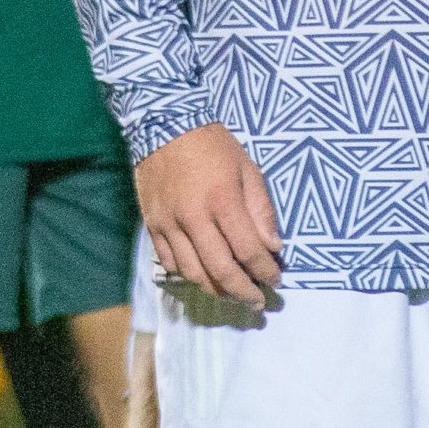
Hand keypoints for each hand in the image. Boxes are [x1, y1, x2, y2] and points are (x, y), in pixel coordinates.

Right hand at [137, 122, 282, 307]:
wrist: (165, 126)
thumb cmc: (214, 146)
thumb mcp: (249, 170)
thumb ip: (261, 211)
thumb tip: (273, 247)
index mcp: (223, 201)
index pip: (248, 250)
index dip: (265, 271)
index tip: (276, 280)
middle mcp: (194, 218)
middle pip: (220, 270)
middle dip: (243, 291)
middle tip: (258, 301)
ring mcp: (169, 224)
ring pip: (192, 273)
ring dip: (215, 290)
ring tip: (233, 295)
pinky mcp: (152, 226)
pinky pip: (169, 263)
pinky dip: (188, 275)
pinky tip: (204, 276)